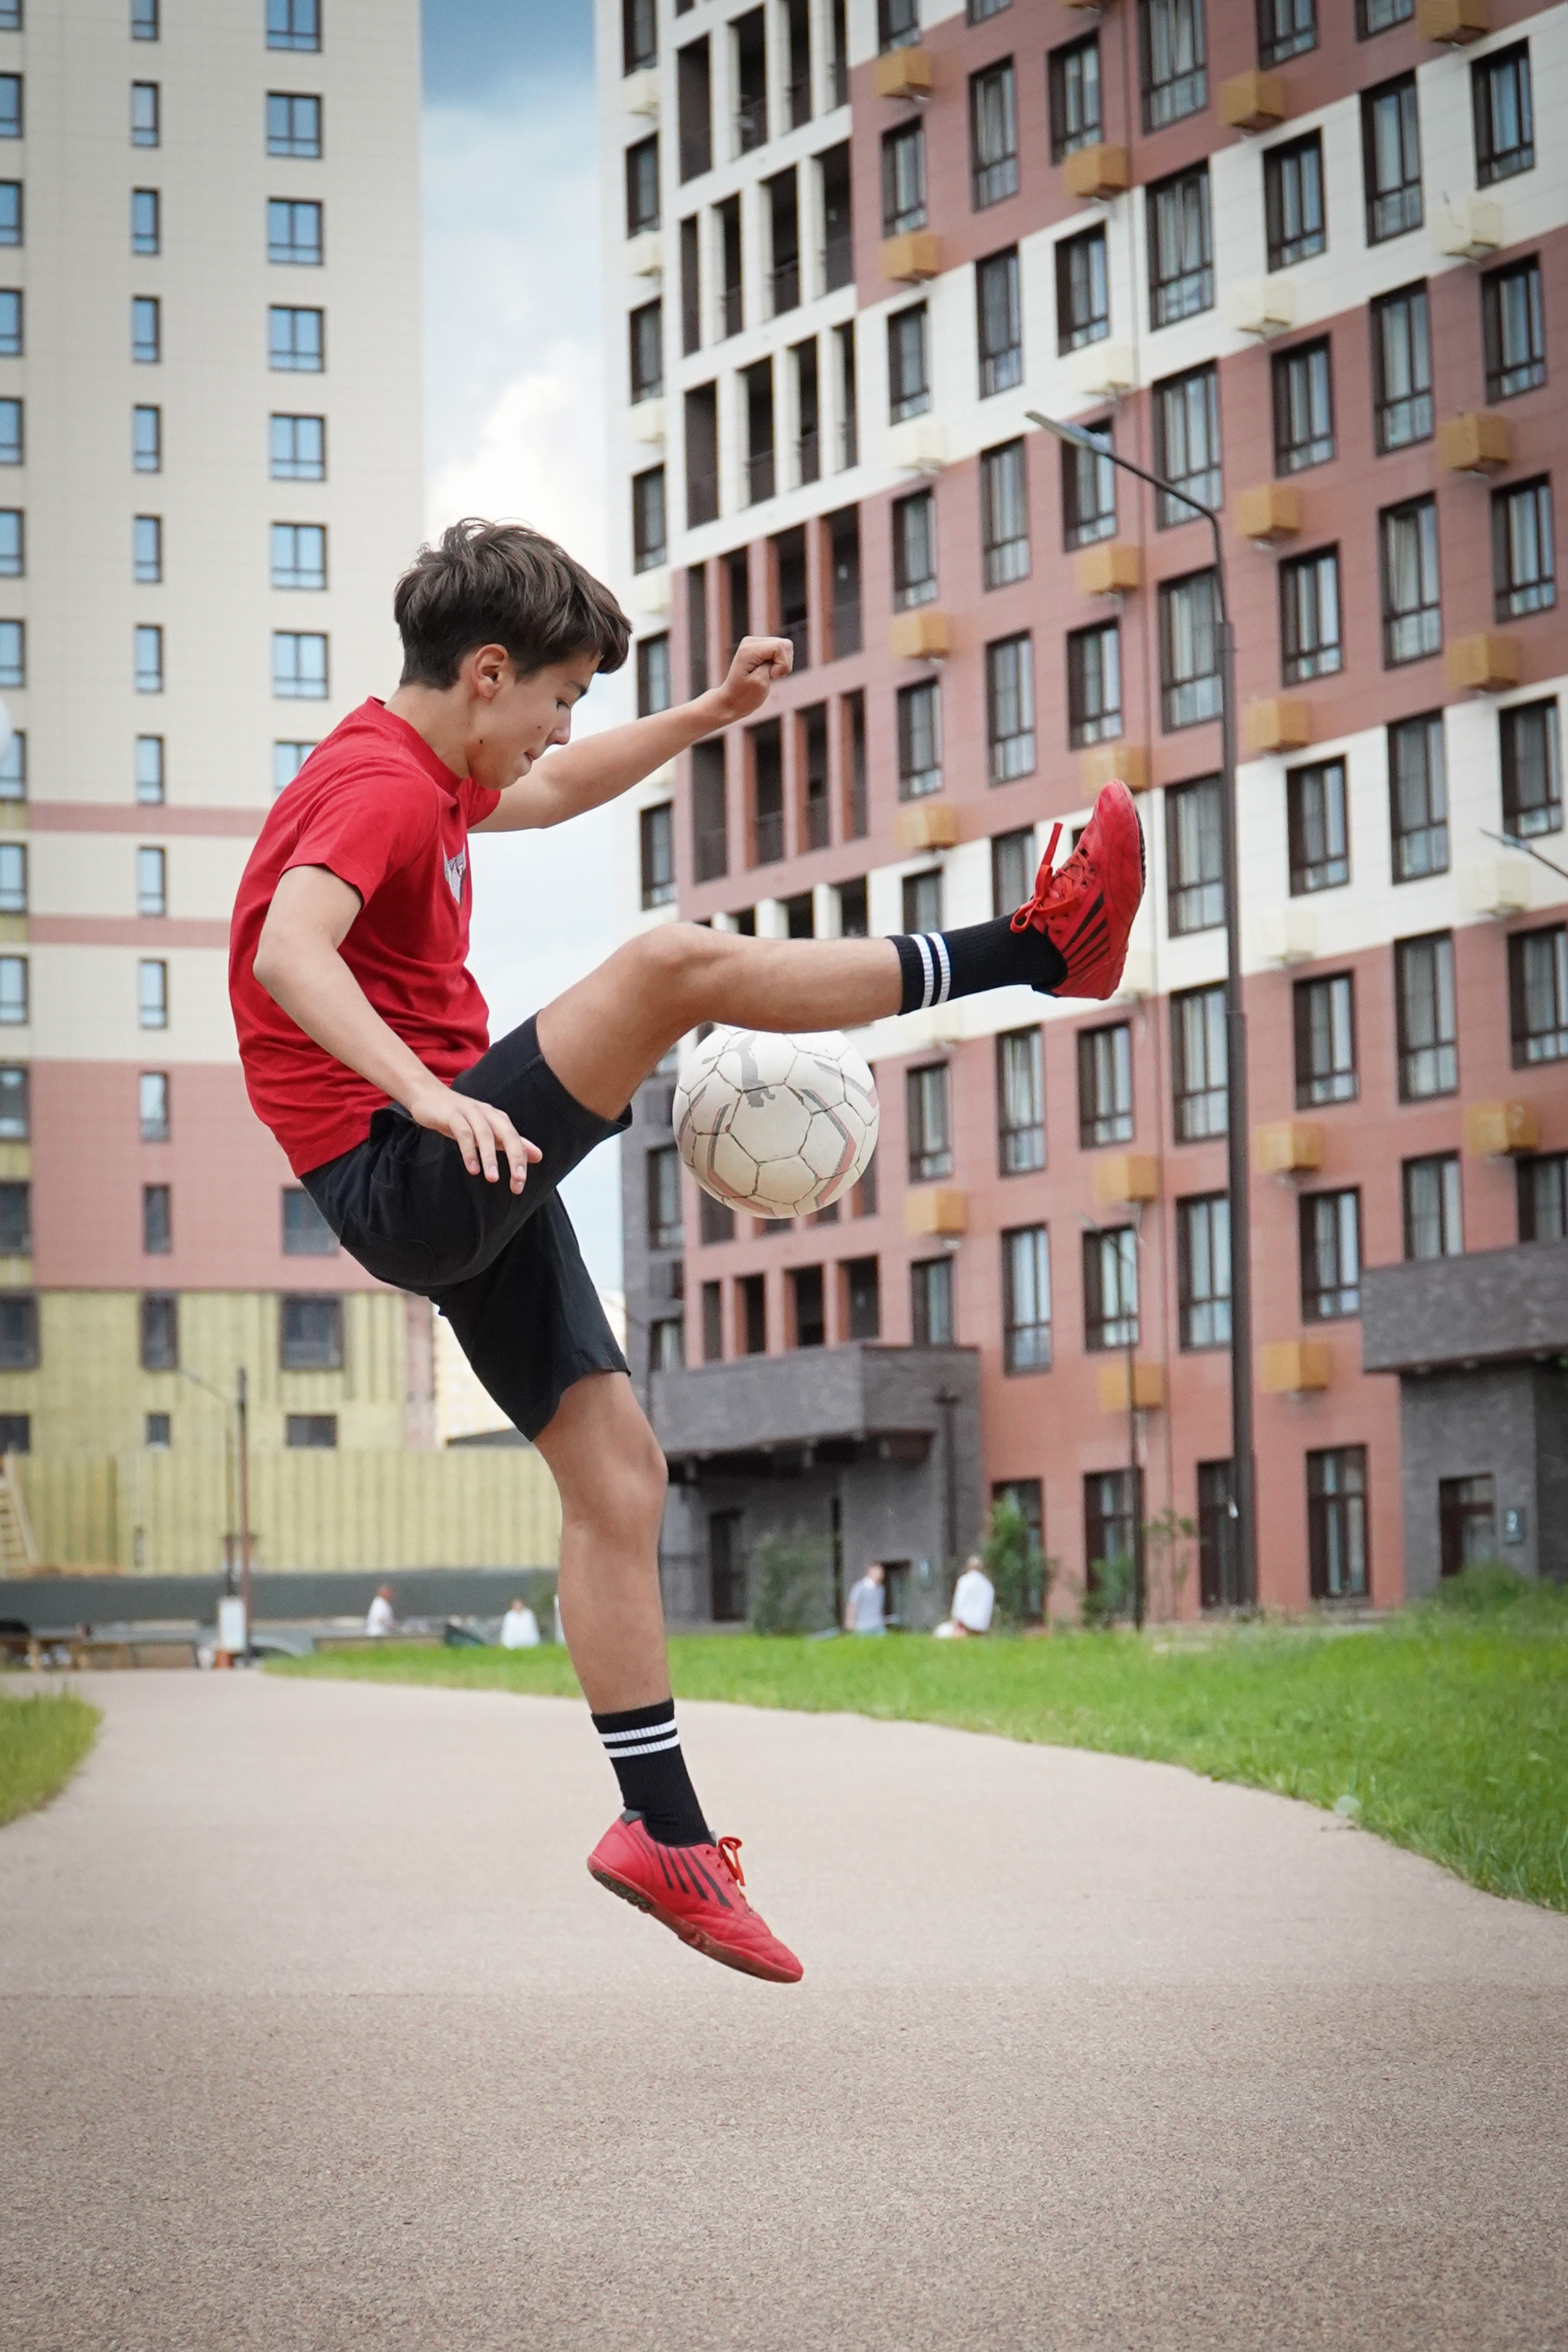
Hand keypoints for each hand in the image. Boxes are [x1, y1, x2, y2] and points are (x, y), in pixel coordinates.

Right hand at [405, 1079, 541, 1192]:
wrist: (428, 1096)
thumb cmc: (459, 1117)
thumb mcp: (487, 1131)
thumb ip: (510, 1143)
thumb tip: (538, 1156)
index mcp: (498, 1119)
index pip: (515, 1141)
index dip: (521, 1162)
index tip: (520, 1184)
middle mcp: (487, 1114)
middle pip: (507, 1134)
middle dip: (514, 1158)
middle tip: (517, 1181)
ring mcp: (470, 1112)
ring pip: (485, 1134)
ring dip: (489, 1157)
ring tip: (492, 1179)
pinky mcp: (452, 1115)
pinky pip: (463, 1132)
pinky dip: (468, 1151)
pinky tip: (471, 1168)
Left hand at [709, 634, 792, 723]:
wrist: (732, 701)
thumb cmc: (745, 696)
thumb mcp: (760, 682)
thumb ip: (773, 663)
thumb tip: (782, 648)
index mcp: (748, 649)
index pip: (779, 647)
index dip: (782, 664)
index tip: (772, 676)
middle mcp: (751, 641)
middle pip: (785, 645)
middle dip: (784, 664)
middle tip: (772, 676)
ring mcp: (756, 642)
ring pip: (786, 646)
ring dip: (783, 664)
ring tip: (770, 675)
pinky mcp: (761, 647)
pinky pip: (782, 650)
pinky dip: (781, 663)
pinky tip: (770, 671)